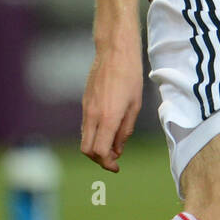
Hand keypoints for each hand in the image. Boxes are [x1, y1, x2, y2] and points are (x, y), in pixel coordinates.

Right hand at [81, 35, 143, 172]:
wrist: (114, 52)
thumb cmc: (130, 76)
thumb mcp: (135, 105)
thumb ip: (125, 130)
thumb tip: (118, 149)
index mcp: (107, 117)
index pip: (100, 151)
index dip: (108, 163)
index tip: (116, 166)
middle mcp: (92, 115)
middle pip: (87, 149)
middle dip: (99, 159)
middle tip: (114, 159)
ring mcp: (86, 108)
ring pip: (84, 138)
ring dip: (96, 148)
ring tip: (113, 146)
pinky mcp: (84, 103)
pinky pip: (85, 126)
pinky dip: (93, 135)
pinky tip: (107, 131)